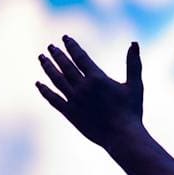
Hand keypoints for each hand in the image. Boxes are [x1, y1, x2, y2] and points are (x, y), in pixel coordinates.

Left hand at [37, 36, 145, 152]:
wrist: (122, 136)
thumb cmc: (131, 110)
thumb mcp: (135, 85)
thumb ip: (133, 63)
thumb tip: (134, 43)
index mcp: (97, 78)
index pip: (80, 57)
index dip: (72, 46)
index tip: (65, 38)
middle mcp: (82, 87)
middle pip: (65, 66)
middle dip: (57, 54)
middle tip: (50, 47)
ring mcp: (74, 100)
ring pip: (56, 80)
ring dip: (48, 68)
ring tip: (41, 58)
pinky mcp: (69, 113)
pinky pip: (53, 99)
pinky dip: (44, 91)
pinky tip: (38, 84)